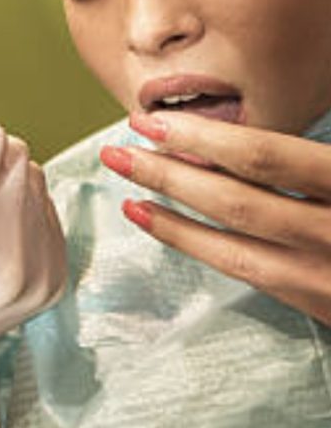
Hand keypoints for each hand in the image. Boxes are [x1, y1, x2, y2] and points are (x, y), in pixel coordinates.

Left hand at [99, 110, 330, 324]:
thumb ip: (308, 155)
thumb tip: (232, 132)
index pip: (264, 158)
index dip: (202, 138)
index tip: (150, 123)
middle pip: (235, 200)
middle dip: (168, 172)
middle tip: (116, 150)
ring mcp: (324, 274)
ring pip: (232, 240)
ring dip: (169, 207)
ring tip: (124, 178)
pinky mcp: (318, 304)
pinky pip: (242, 269)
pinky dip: (190, 241)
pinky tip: (151, 218)